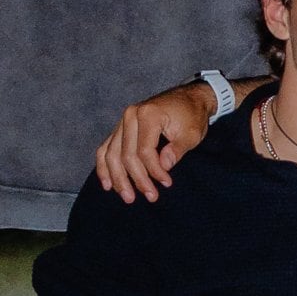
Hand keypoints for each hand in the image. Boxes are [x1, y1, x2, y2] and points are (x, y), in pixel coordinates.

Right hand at [93, 82, 213, 202]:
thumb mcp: (192, 133)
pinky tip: (108, 184)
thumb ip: (178, 149)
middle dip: (137, 179)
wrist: (188, 98)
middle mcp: (130, 116)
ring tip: (127, 197)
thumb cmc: (191, 115)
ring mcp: (122, 121)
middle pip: (126, 154)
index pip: (145, 150)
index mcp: (148, 114)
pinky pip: (106, 149)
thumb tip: (163, 167)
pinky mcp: (120, 128)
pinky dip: (104, 167)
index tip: (167, 183)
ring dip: (118, 178)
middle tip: (150, 197)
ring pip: (112, 154)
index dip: (154, 170)